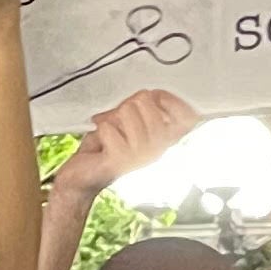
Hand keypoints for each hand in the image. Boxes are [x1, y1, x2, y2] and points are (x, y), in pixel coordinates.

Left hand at [49, 87, 199, 210]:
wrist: (84, 175)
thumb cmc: (108, 145)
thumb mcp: (130, 119)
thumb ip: (143, 105)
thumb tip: (149, 94)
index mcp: (166, 138)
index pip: (186, 114)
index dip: (167, 99)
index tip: (152, 99)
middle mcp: (159, 147)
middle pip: (146, 100)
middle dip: (127, 105)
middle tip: (120, 123)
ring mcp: (142, 154)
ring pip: (126, 111)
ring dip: (112, 119)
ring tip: (111, 134)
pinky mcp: (121, 159)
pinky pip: (108, 127)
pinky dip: (100, 130)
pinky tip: (103, 145)